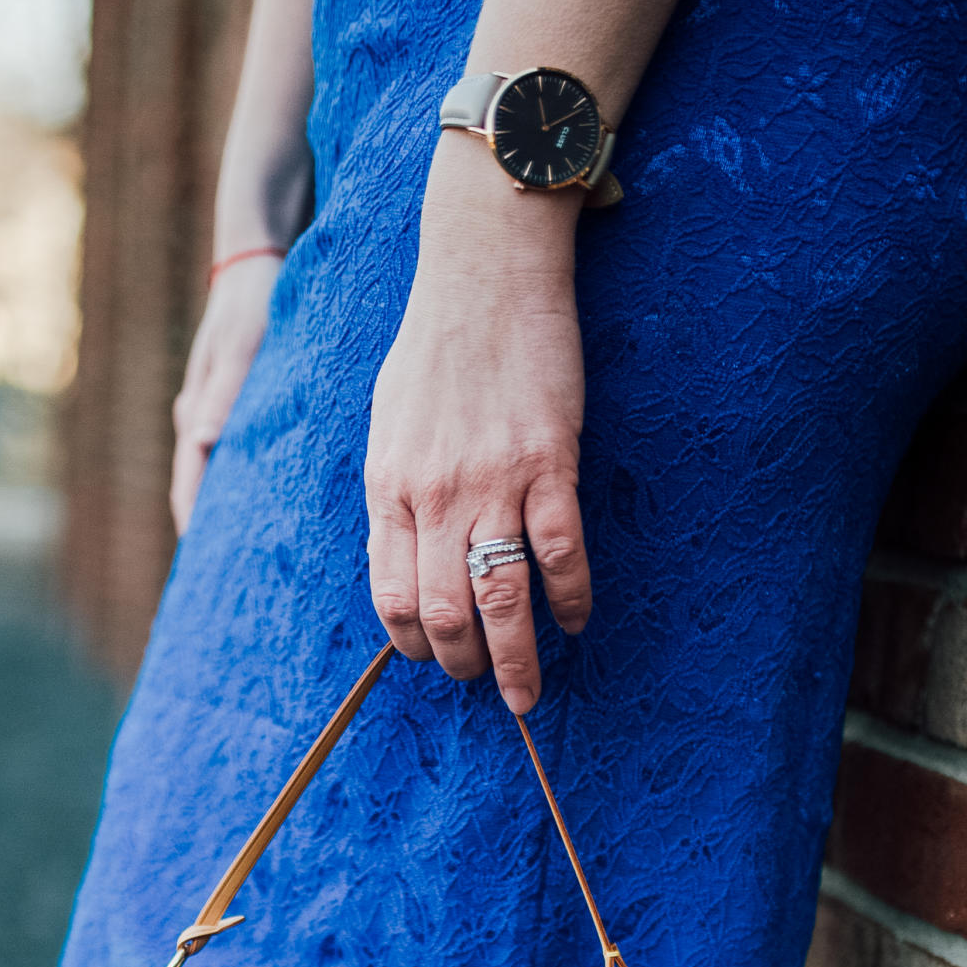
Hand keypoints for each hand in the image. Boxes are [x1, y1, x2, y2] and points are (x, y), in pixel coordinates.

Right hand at [171, 253, 283, 535]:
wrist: (254, 262)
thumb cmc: (251, 303)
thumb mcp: (240, 345)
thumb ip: (224, 393)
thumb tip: (201, 442)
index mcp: (196, 413)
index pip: (190, 482)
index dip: (193, 521)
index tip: (201, 562)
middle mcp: (199, 418)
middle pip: (198, 484)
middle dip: (207, 525)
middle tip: (222, 572)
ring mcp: (212, 411)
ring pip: (214, 471)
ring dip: (224, 505)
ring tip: (241, 547)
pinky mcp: (231, 403)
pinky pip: (231, 452)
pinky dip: (238, 477)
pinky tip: (259, 496)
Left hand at [365, 140, 589, 715]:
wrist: (484, 273)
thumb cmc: (434, 345)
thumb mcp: (388, 423)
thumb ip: (395, 492)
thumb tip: (399, 552)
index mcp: (391, 488)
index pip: (392, 597)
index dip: (413, 643)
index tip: (435, 656)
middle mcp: (435, 496)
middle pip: (444, 614)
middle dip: (464, 665)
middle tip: (485, 685)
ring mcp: (494, 482)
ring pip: (500, 599)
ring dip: (515, 659)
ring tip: (526, 692)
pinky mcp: (549, 462)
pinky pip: (560, 552)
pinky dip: (571, 598)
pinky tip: (578, 618)